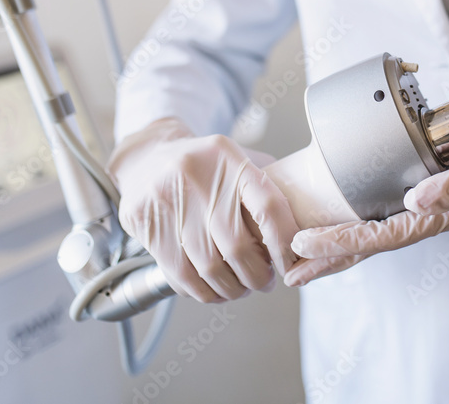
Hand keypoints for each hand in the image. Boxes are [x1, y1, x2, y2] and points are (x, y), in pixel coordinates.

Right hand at [109, 118, 299, 302]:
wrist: (147, 157)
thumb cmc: (207, 168)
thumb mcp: (238, 162)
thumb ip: (269, 188)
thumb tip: (304, 230)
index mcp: (229, 157)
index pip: (268, 207)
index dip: (285, 244)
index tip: (292, 265)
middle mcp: (196, 176)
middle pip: (237, 246)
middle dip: (257, 275)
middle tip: (265, 282)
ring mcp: (166, 200)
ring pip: (209, 267)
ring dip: (231, 289)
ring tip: (240, 288)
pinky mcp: (144, 223)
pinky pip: (180, 275)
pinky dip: (203, 292)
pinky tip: (213, 289)